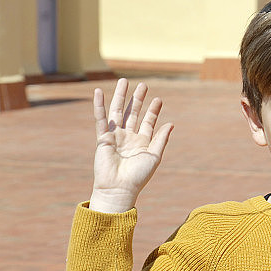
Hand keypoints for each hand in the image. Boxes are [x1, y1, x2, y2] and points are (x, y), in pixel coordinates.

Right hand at [90, 79, 173, 212]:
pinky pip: (101, 119)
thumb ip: (162, 139)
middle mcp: (129, 137)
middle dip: (138, 99)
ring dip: (121, 97)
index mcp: (142, 142)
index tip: (158, 99)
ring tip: (124, 81)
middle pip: (133, 113)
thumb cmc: (138, 176)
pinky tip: (98, 93)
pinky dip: (99, 105)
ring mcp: (115, 136)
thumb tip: (171, 123)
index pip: (148, 121)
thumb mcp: (154, 155)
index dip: (153, 110)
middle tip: (143, 85)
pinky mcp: (103, 138)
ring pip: (118, 112)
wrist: (120, 188)